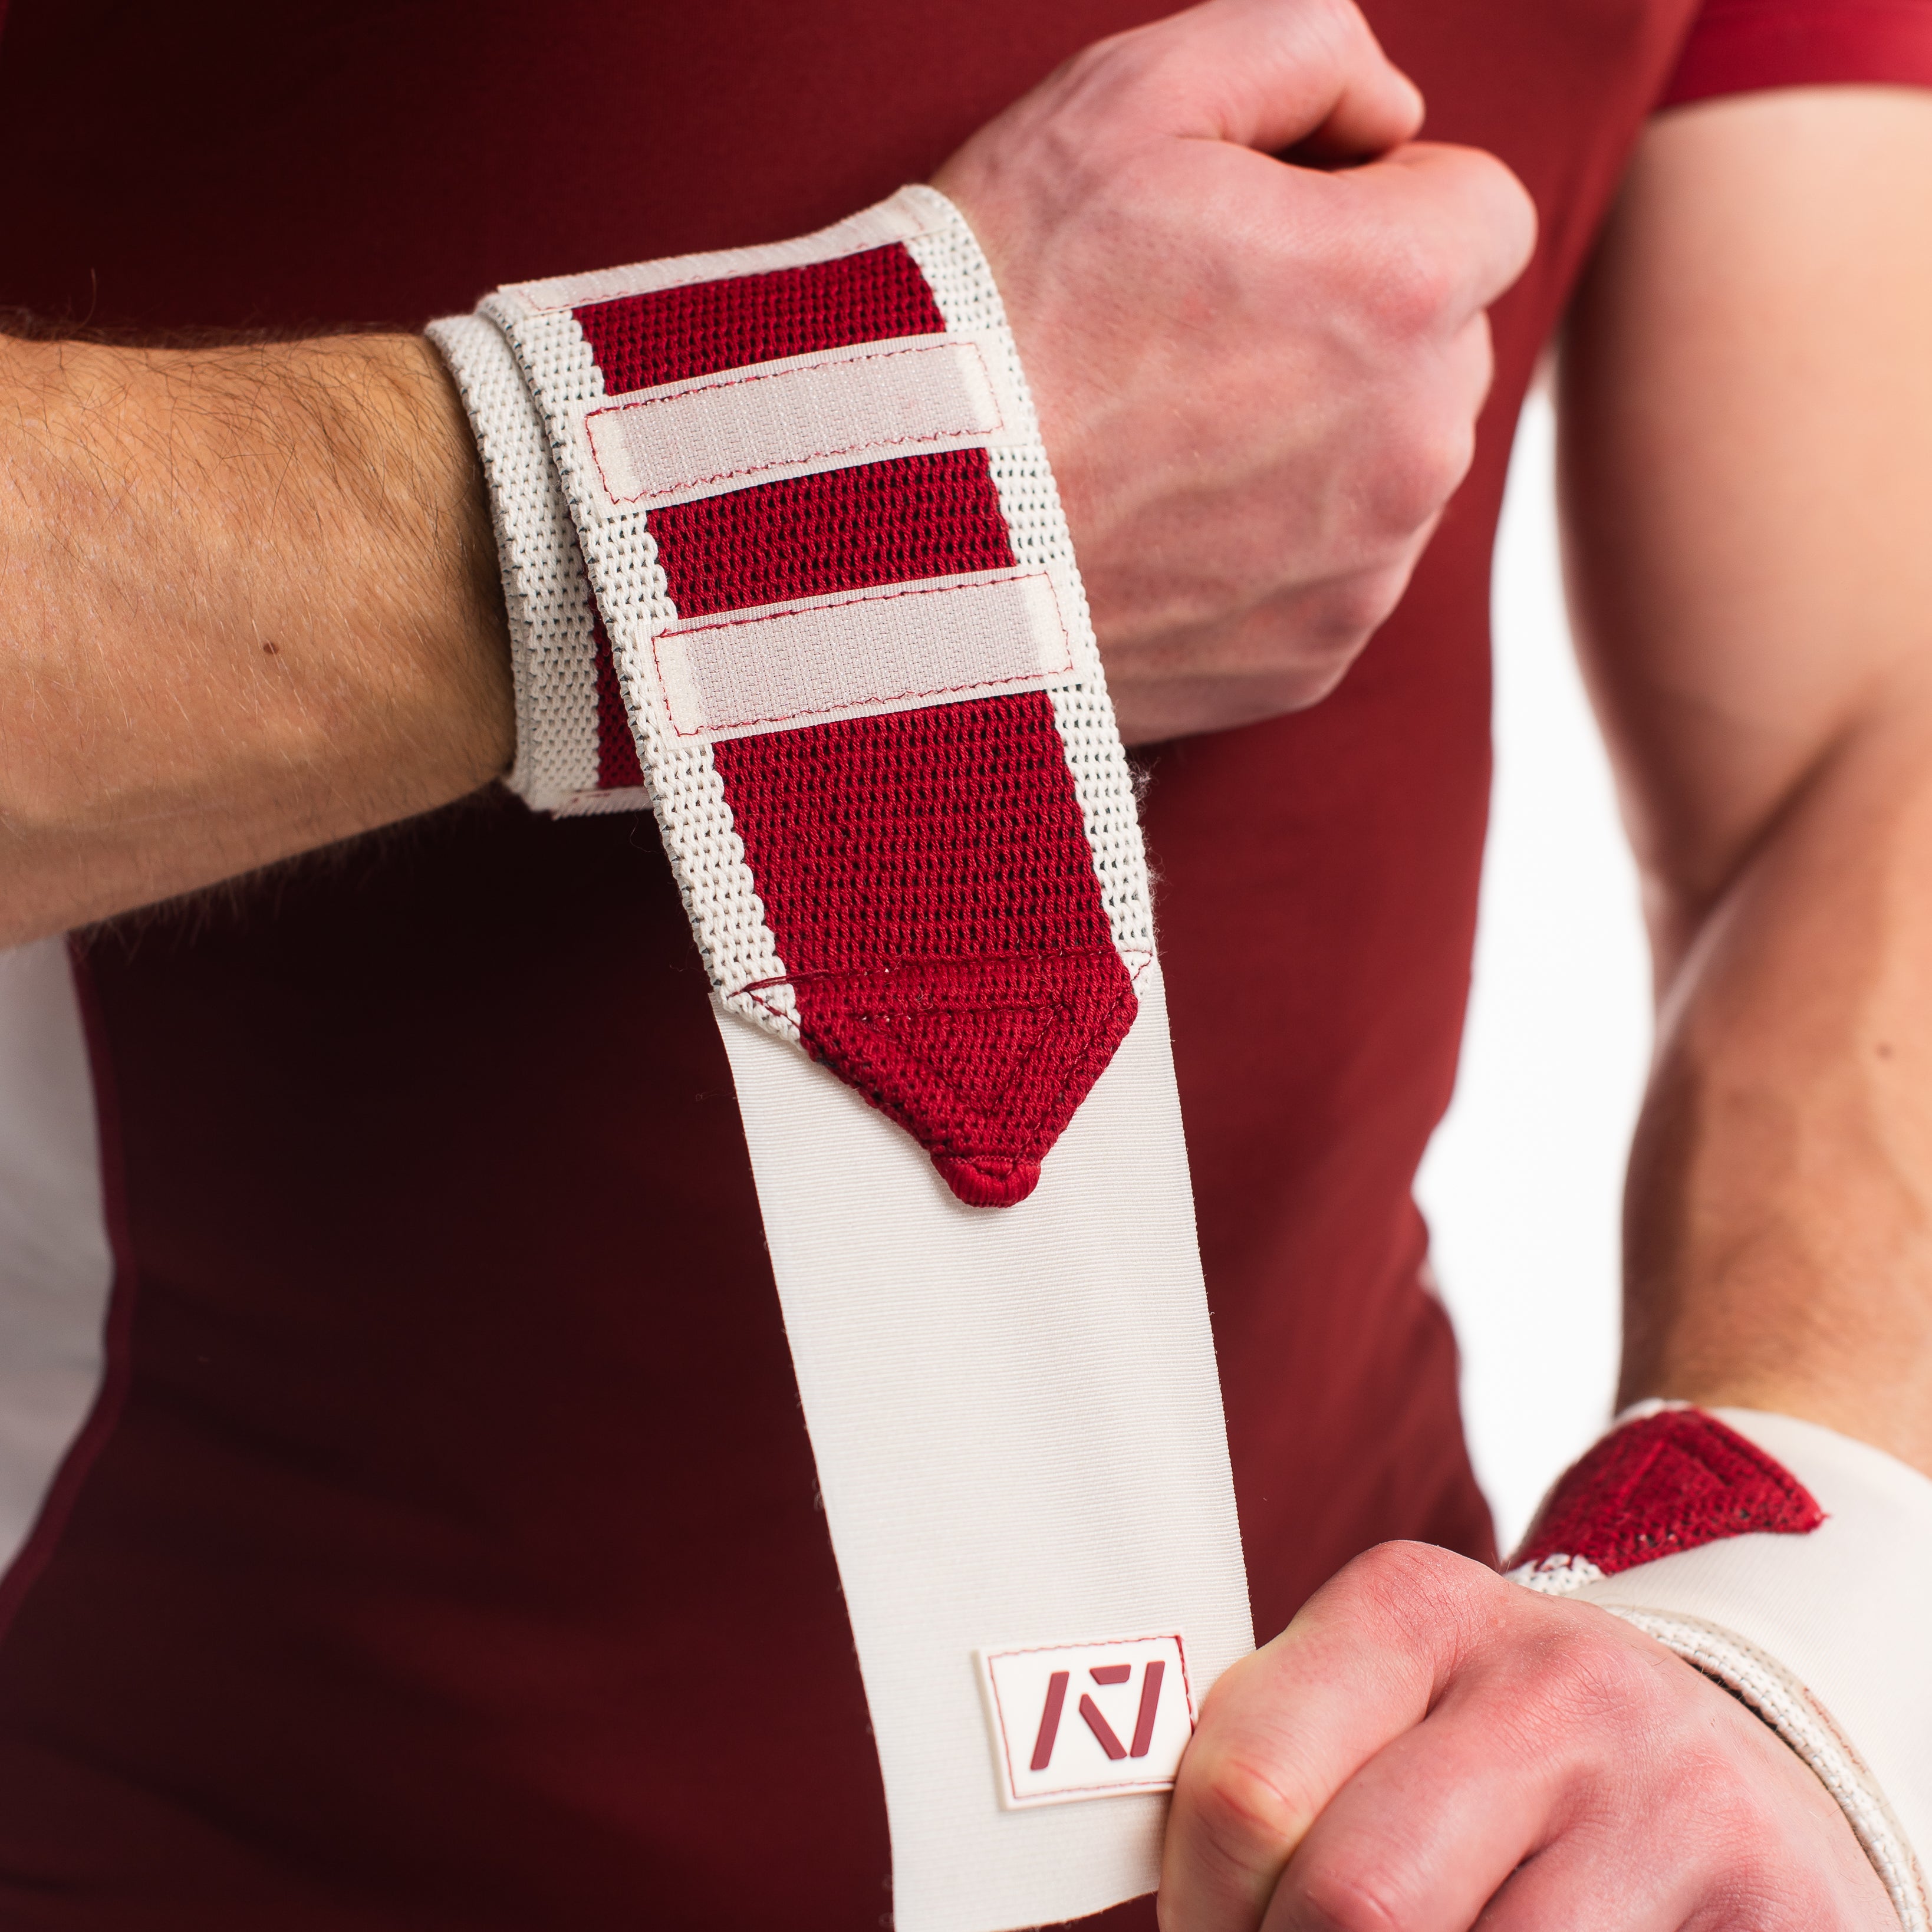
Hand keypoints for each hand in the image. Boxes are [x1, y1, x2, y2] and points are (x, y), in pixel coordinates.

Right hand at [932, 0, 1535, 742]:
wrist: (889, 526)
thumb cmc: (996, 301)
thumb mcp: (1130, 96)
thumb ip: (1307, 46)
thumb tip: (1392, 111)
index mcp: (1400, 287)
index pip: (1483, 208)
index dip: (1379, 200)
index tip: (1273, 229)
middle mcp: (1417, 445)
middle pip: (1445, 348)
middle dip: (1356, 324)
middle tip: (1193, 337)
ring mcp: (1364, 571)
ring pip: (1393, 469)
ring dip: (1317, 442)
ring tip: (1161, 442)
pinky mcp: (1309, 661)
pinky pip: (1333, 576)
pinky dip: (1271, 551)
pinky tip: (1159, 530)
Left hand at [1163, 1542, 1893, 1929]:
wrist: (1742, 1763)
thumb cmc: (1505, 1758)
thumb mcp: (1383, 1715)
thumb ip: (1272, 1781)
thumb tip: (1146, 1911)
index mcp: (1416, 1609)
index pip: (1242, 1787)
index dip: (1200, 1910)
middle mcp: (1555, 1683)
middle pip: (1350, 1907)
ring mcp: (1676, 1801)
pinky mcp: (1778, 1912)